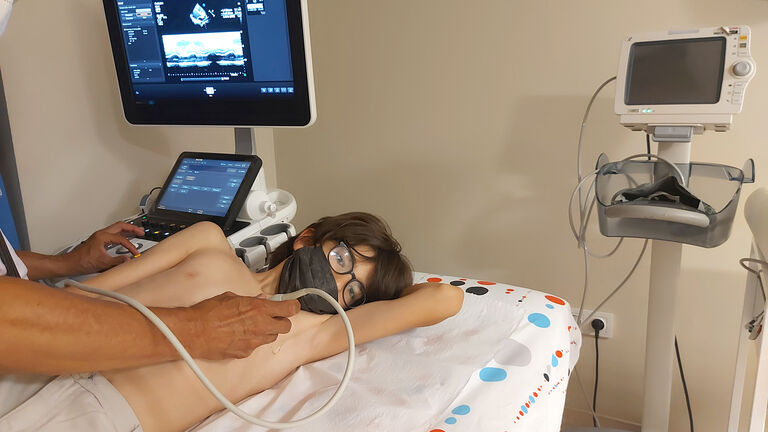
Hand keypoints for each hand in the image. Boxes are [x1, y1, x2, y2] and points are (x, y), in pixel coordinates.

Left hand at [65, 222, 144, 274]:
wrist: (70, 263)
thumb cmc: (81, 262)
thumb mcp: (103, 263)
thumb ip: (117, 261)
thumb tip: (128, 260)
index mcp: (102, 237)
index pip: (122, 239)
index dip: (130, 246)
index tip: (134, 253)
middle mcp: (101, 234)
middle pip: (120, 226)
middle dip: (132, 228)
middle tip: (141, 231)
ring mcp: (99, 236)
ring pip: (116, 228)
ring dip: (127, 229)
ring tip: (136, 232)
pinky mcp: (98, 240)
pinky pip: (113, 233)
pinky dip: (121, 234)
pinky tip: (124, 238)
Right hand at [179, 292, 300, 359]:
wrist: (193, 332)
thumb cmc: (208, 313)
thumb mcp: (231, 297)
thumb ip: (250, 300)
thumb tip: (259, 299)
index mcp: (259, 309)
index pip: (289, 309)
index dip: (293, 307)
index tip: (292, 306)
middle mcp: (260, 326)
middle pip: (285, 327)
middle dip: (281, 321)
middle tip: (272, 317)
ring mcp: (254, 342)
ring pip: (271, 338)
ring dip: (267, 332)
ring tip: (252, 326)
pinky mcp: (244, 353)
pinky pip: (255, 347)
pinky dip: (252, 341)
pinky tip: (239, 336)